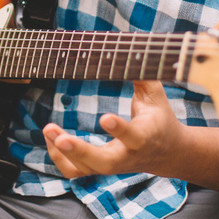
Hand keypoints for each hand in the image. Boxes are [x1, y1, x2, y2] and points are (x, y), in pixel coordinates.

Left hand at [43, 81, 184, 178]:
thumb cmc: (160, 118)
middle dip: (79, 151)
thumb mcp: (157, 94)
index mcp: (145, 136)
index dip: (119, 129)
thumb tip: (130, 47)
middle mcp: (127, 155)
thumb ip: (143, 74)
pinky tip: (51, 139)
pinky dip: (59, 158)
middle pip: (103, 162)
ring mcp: (112, 165)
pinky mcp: (100, 168)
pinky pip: (75, 171)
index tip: (105, 117)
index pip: (133, 136)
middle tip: (61, 138)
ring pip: (84, 170)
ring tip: (48, 130)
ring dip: (62, 153)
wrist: (169, 153)